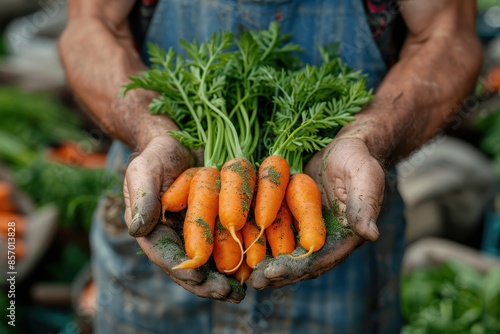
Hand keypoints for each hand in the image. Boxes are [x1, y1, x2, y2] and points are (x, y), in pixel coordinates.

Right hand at [123, 135, 244, 302]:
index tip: (199, 279)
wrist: (178, 147)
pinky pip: (224, 248)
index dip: (182, 270)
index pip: (165, 256)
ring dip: (224, 280)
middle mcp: (173, 239)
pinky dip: (237, 261)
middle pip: (189, 268)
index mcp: (152, 232)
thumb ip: (141, 198)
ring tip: (240, 292)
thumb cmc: (156, 156)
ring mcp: (194, 236)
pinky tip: (251, 271)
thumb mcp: (144, 172)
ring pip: (209, 265)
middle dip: (207, 283)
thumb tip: (137, 230)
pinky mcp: (213, 228)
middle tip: (226, 292)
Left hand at [249, 137, 384, 288]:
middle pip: (303, 264)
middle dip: (279, 273)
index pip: (321, 259)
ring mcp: (313, 231)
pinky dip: (266, 246)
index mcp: (347, 236)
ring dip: (270, 265)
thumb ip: (364, 204)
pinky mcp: (299, 220)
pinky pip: (282, 237)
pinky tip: (246, 250)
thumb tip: (370, 234)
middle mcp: (329, 239)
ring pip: (290, 255)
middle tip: (255, 280)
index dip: (297, 267)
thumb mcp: (364, 177)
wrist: (345, 148)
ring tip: (248, 274)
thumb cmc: (357, 159)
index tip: (273, 272)